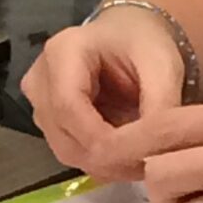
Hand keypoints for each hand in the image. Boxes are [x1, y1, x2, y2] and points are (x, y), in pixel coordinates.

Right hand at [24, 6, 191, 181]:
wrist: (128, 36)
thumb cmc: (144, 43)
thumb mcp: (163, 66)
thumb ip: (160, 106)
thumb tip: (157, 153)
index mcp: (62, 52)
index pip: (69, 108)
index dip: (102, 141)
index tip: (140, 158)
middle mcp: (40, 78)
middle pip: (64, 136)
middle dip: (107, 159)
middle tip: (150, 167)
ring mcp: (39, 102)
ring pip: (65, 150)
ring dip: (105, 164)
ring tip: (142, 162)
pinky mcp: (47, 120)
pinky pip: (70, 151)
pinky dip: (100, 161)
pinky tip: (127, 158)